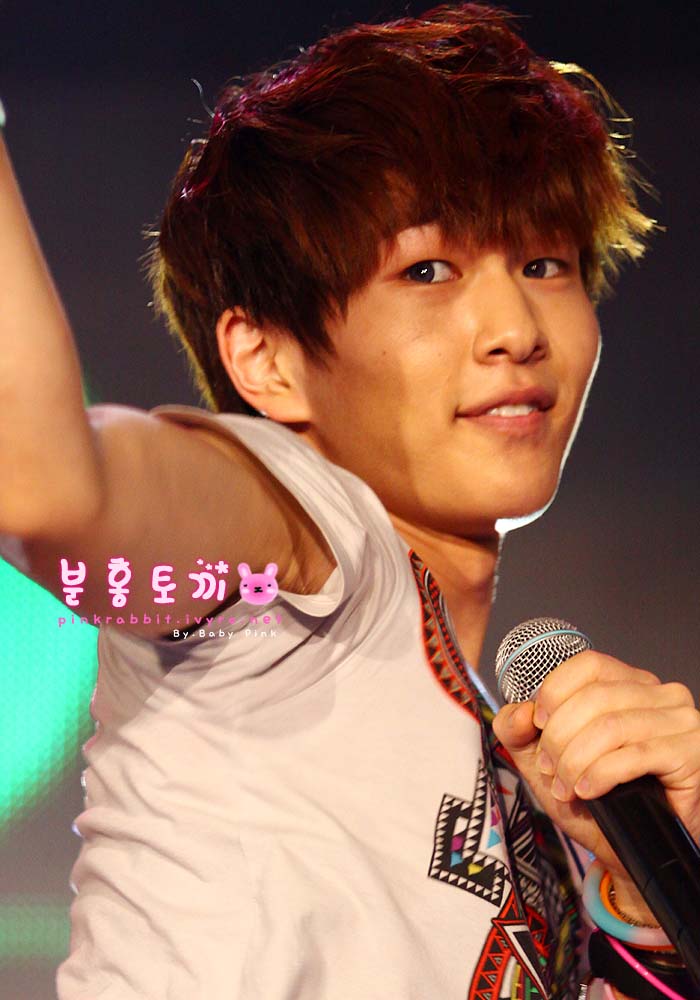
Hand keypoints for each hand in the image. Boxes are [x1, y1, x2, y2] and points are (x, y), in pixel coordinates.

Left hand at [492, 652, 699, 910]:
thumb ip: (518, 731)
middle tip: (549, 769)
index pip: (589, 665)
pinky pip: (636, 755)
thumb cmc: (595, 801)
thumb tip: (518, 711)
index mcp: (628, 684)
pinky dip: (601, 774)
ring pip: (611, 726)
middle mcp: (660, 694)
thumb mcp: (542, 762)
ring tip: (566, 786)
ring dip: (576, 760)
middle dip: (560, 737)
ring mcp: (680, 722)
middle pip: (595, 697)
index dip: (555, 692)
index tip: (539, 725)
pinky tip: (588, 791)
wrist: (633, 852)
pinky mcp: (691, 754)